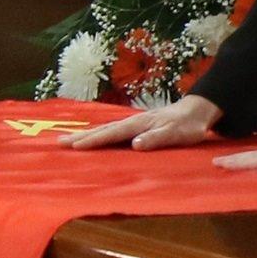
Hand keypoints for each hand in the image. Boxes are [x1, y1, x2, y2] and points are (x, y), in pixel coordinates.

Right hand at [70, 93, 218, 149]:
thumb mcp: (176, 134)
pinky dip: (99, 134)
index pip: (111, 134)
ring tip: (68, 139)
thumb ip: (156, 138)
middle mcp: (132, 122)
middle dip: (81, 136)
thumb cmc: (188, 125)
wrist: (197, 111)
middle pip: (102, 130)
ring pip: (105, 129)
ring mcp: (133, 123)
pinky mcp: (137, 126)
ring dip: (86, 134)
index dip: (93, 140)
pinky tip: (93, 137)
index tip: (75, 146)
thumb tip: (135, 144)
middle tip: (58, 142)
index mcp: (138, 125)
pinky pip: (112, 131)